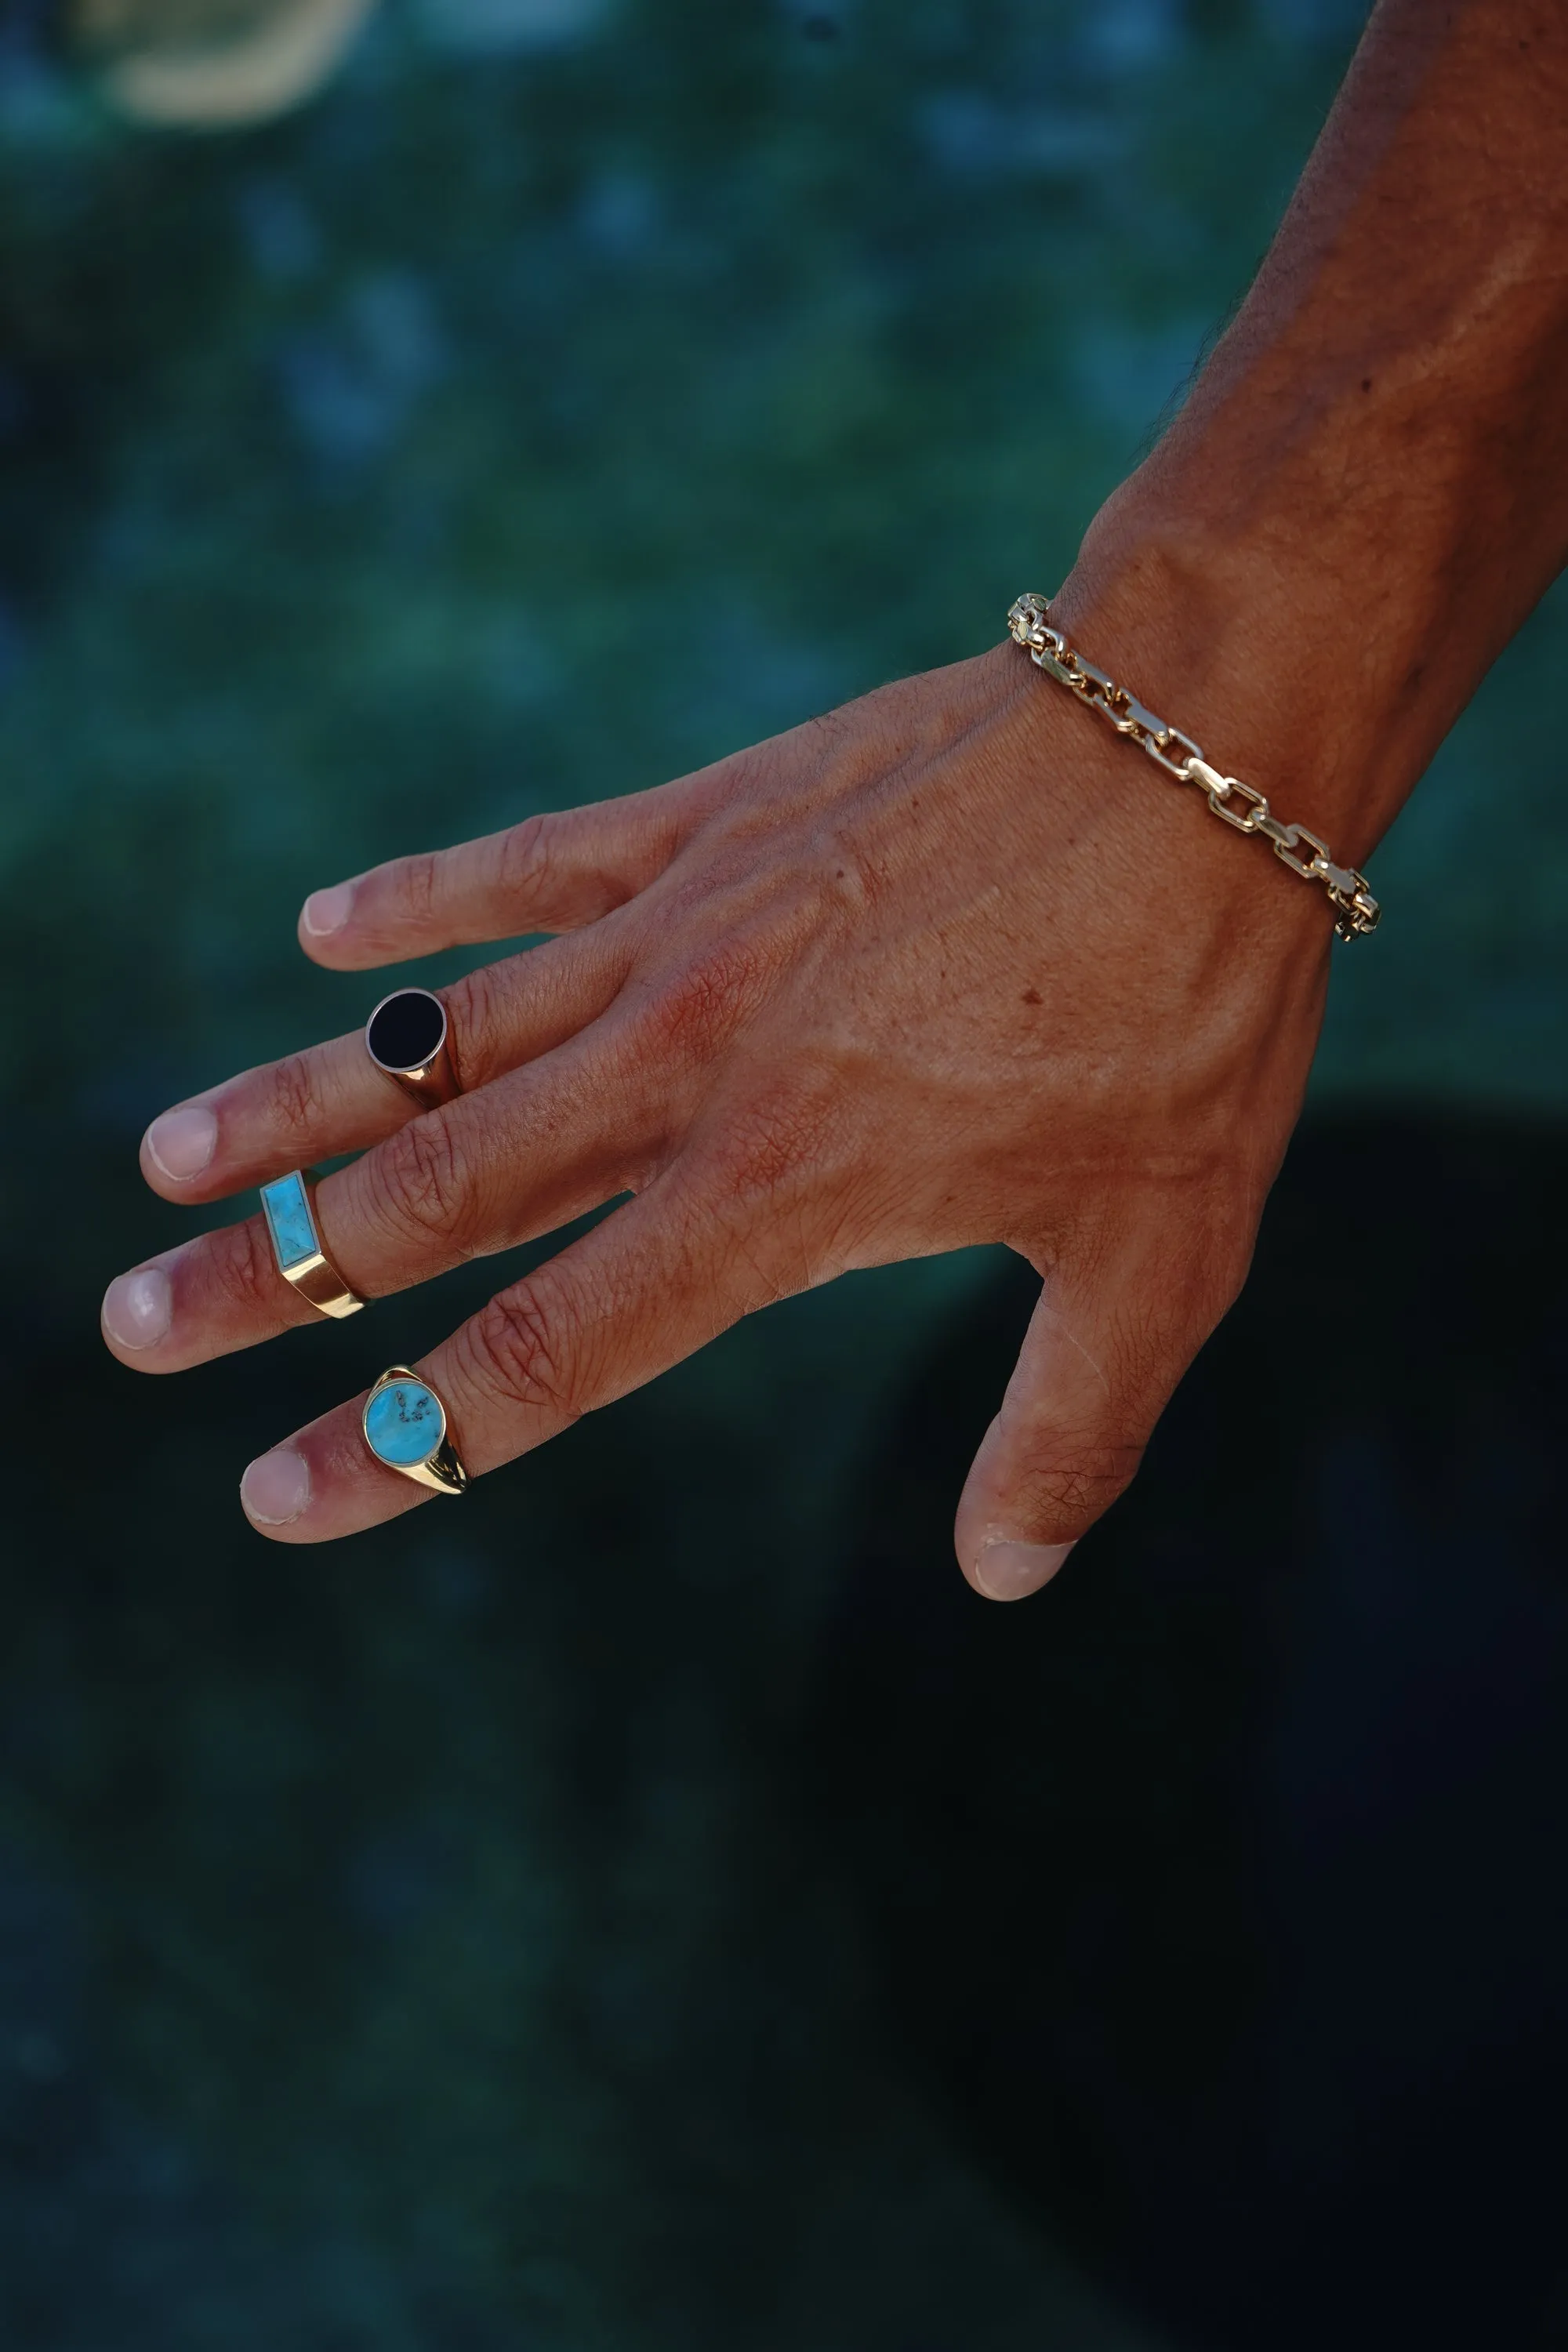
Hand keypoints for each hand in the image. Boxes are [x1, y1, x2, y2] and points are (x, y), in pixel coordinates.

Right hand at [101, 615, 1330, 1593]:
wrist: (1197, 748)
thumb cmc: (1189, 1012)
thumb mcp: (1162, 1257)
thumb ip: (1066, 1429)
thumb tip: (1001, 1578)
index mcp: (774, 1197)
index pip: (543, 1357)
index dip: (398, 1441)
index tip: (271, 1499)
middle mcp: (684, 1073)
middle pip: (431, 1201)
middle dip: (275, 1278)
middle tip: (132, 1322)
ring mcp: (675, 933)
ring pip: (434, 1037)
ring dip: (293, 1103)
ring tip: (166, 1157)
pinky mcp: (699, 821)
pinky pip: (522, 863)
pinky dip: (417, 896)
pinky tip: (322, 923)